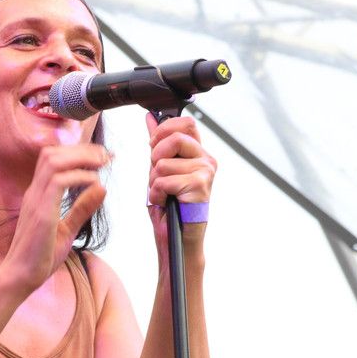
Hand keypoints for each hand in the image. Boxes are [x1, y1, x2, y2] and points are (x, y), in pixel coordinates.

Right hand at [1, 144, 107, 291]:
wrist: (21, 277)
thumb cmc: (40, 257)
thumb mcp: (68, 229)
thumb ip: (82, 208)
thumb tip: (102, 188)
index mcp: (38, 194)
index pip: (52, 159)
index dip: (77, 152)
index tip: (101, 157)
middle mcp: (34, 192)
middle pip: (52, 153)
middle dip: (81, 149)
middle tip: (105, 154)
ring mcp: (35, 200)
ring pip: (54, 161)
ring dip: (80, 157)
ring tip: (101, 162)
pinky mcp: (41, 212)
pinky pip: (58, 181)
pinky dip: (79, 177)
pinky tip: (94, 182)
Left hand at [145, 113, 216, 249]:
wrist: (176, 239)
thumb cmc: (170, 207)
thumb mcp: (158, 170)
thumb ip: (157, 144)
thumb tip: (150, 118)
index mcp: (197, 154)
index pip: (186, 124)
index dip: (164, 130)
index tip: (153, 146)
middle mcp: (206, 160)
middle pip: (175, 139)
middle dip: (156, 158)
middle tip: (158, 177)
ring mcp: (206, 173)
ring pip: (163, 164)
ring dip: (154, 183)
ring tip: (164, 195)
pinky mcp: (200, 186)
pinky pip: (164, 181)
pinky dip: (157, 195)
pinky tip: (167, 203)